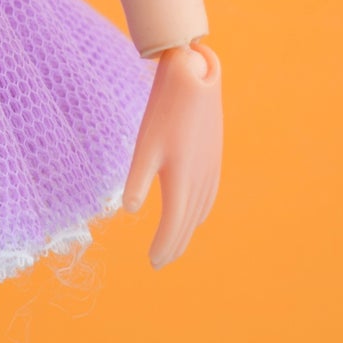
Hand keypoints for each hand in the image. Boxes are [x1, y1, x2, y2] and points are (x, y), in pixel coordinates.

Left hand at [122, 41, 222, 267]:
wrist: (194, 79)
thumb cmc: (163, 112)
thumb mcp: (145, 145)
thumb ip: (138, 179)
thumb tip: (129, 210)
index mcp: (182, 180)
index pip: (174, 224)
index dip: (164, 245)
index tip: (153, 263)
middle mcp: (200, 180)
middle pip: (187, 223)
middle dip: (174, 244)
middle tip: (160, 263)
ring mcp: (210, 170)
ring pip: (199, 210)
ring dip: (187, 230)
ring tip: (174, 244)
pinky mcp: (213, 158)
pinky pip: (208, 195)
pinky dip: (199, 212)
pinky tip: (195, 213)